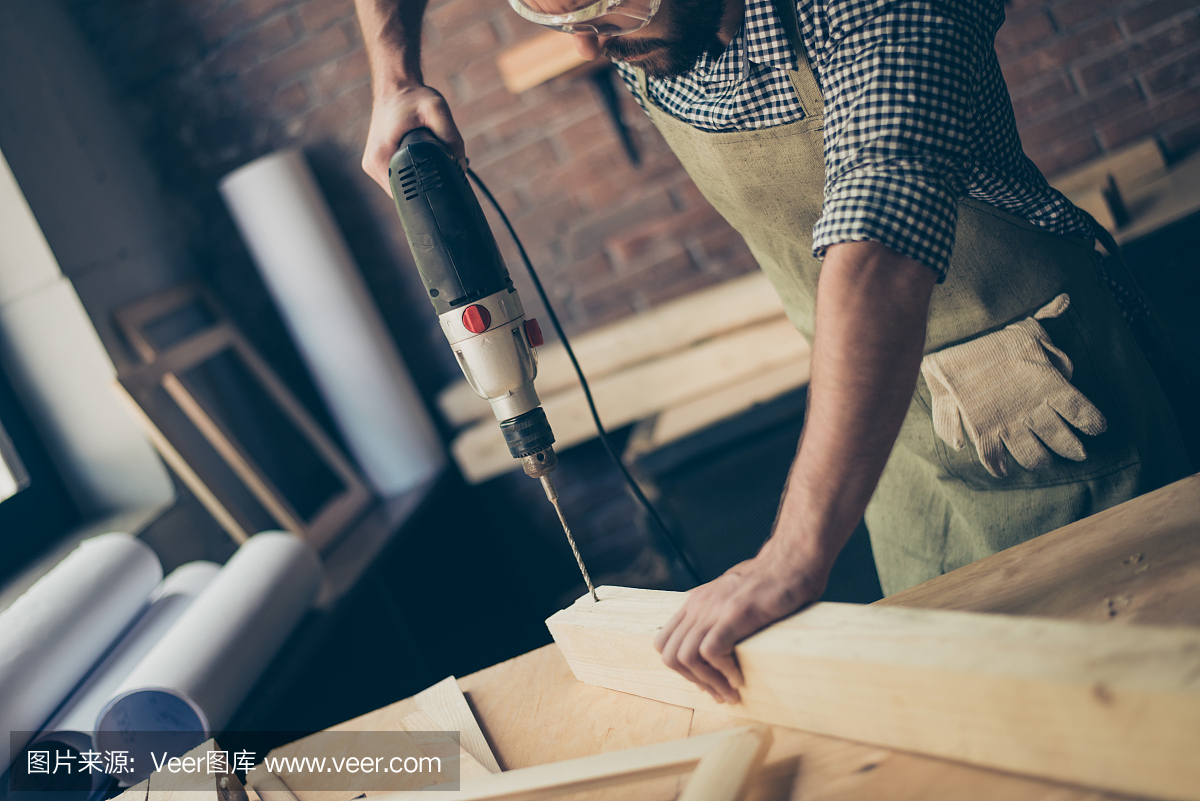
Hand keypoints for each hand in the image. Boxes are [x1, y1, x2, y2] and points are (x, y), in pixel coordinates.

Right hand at [361, 83, 465, 194]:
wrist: (395, 86)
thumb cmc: (413, 96)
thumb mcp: (437, 110)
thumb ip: (452, 138)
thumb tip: (460, 166)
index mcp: (381, 157)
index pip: (405, 195)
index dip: (425, 195)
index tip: (440, 187)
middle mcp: (372, 164)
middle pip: (402, 193)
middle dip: (422, 187)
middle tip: (439, 169)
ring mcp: (372, 164)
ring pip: (399, 187)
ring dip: (415, 181)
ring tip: (428, 164)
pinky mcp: (376, 162)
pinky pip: (395, 177)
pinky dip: (408, 174)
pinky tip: (418, 163)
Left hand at [652, 541, 828, 703]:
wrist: (793, 561)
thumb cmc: (771, 583)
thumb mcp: (732, 598)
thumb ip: (718, 617)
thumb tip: (715, 651)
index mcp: (694, 602)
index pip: (664, 643)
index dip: (681, 670)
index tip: (707, 682)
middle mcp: (698, 605)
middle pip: (669, 654)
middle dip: (692, 681)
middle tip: (719, 694)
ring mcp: (714, 608)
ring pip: (685, 657)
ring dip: (708, 682)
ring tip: (730, 692)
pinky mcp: (735, 614)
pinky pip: (710, 652)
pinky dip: (723, 673)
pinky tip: (740, 678)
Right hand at [921, 293, 1106, 477]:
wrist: (955, 342)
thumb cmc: (991, 336)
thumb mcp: (1024, 324)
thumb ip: (1046, 318)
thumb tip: (1064, 301)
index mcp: (1051, 386)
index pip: (1082, 412)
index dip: (1092, 423)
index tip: (1097, 429)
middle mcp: (1035, 410)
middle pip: (1063, 441)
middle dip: (1071, 448)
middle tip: (1076, 452)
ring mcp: (1010, 423)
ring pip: (1034, 456)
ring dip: (1039, 460)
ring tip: (1041, 461)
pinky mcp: (985, 429)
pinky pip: (994, 459)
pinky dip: (998, 467)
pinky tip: (1002, 470)